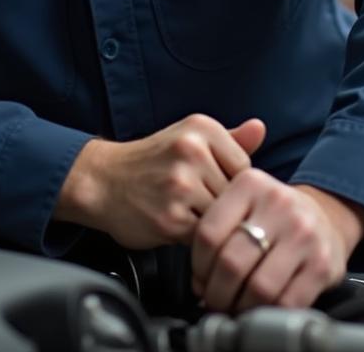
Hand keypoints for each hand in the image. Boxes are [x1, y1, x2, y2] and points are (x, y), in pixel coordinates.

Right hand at [55, 114, 265, 248]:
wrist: (102, 181)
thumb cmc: (151, 162)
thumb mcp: (189, 138)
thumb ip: (230, 139)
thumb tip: (260, 128)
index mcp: (201, 127)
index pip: (246, 167)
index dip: (231, 183)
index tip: (209, 182)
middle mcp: (191, 150)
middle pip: (235, 193)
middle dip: (220, 204)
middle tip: (195, 200)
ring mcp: (181, 184)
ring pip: (221, 216)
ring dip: (208, 221)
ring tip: (185, 210)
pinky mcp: (172, 218)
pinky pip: (204, 236)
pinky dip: (194, 236)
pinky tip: (176, 222)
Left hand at [191, 174, 363, 310]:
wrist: (323, 218)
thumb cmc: (272, 217)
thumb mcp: (243, 205)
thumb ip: (217, 233)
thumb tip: (199, 284)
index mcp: (251, 183)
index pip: (209, 232)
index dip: (198, 265)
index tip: (200, 280)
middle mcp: (279, 204)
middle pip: (231, 262)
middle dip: (217, 292)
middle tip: (214, 301)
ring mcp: (304, 234)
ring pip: (258, 287)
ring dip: (240, 307)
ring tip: (234, 307)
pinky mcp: (323, 264)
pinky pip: (286, 302)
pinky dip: (267, 313)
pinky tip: (259, 309)